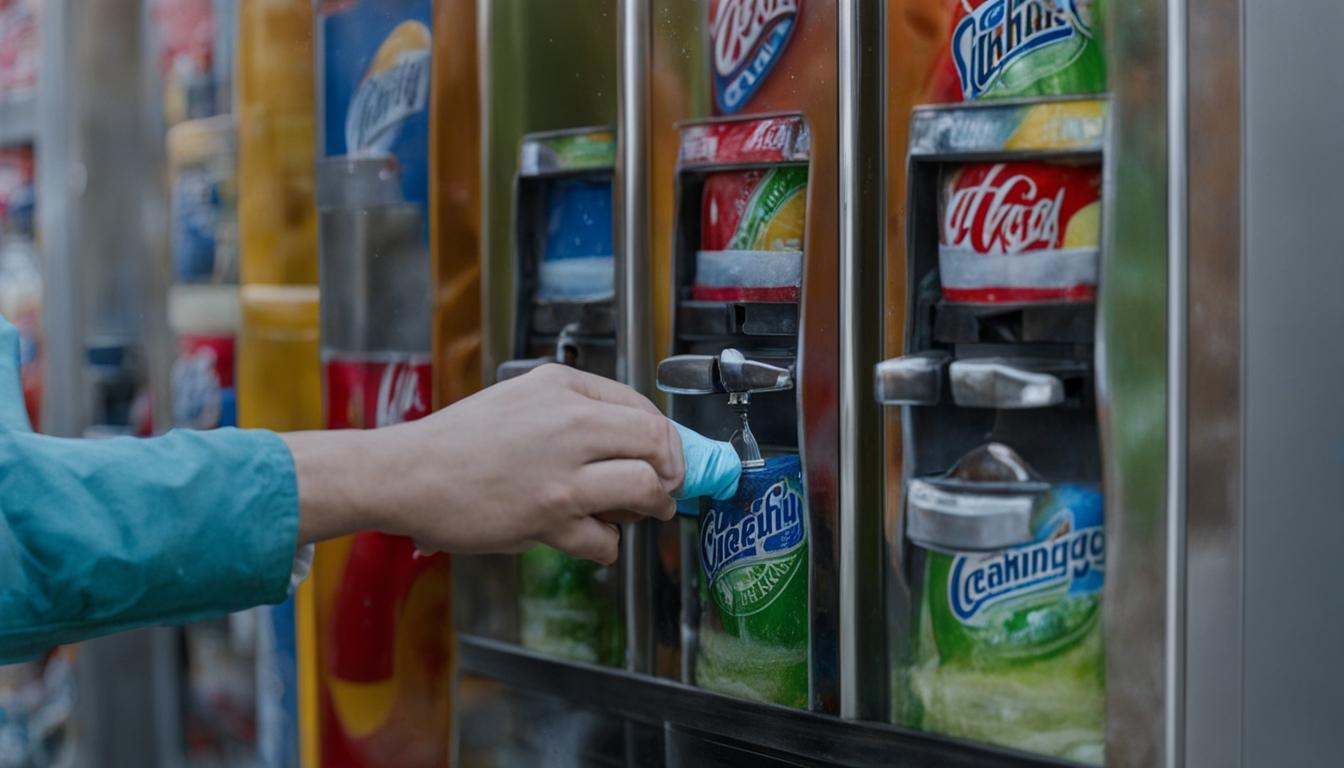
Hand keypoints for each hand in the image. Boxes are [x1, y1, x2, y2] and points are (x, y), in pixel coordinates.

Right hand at [287, 364, 683, 564]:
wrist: (406, 473)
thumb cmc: (458, 441)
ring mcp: (561, 471)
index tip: (667, 458)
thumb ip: (573, 411)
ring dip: (653, 506)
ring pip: (646, 488)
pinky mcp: (549, 515)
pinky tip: (590, 538)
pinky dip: (606, 545)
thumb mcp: (520, 399)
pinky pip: (605, 538)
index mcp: (562, 387)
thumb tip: (630, 441)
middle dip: (672, 472)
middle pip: (657, 443)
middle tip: (666, 489)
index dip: (666, 440)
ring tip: (642, 513)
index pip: (643, 408)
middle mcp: (569, 422)